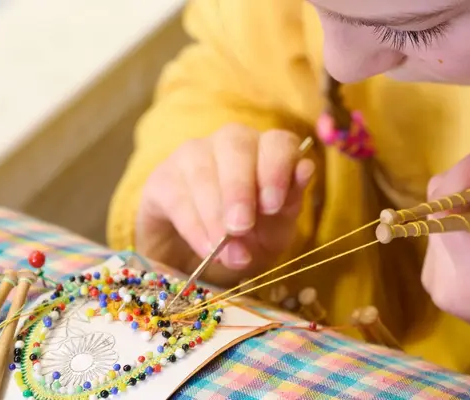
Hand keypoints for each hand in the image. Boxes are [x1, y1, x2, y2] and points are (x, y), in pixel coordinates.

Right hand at [136, 123, 314, 286]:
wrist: (201, 260)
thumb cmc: (247, 238)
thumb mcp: (275, 230)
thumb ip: (290, 204)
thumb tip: (306, 169)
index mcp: (267, 150)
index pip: (278, 141)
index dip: (277, 168)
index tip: (274, 205)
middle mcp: (230, 143)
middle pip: (235, 144)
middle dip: (240, 187)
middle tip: (242, 227)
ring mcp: (192, 155)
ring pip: (202, 168)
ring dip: (215, 213)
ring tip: (226, 251)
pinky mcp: (162, 178)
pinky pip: (177, 195)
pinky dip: (194, 226)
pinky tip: (207, 248)